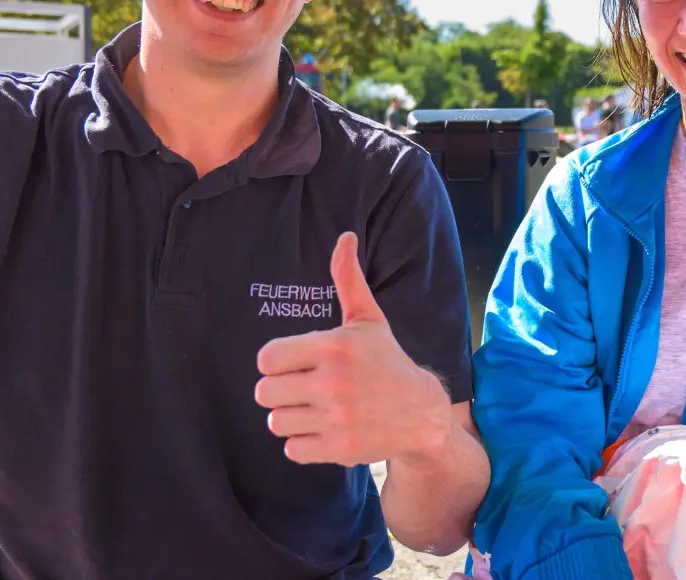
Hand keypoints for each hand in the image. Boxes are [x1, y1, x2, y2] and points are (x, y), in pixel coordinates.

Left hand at [255, 232, 452, 465]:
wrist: (421, 412)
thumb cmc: (386, 362)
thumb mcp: (368, 320)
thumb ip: (348, 280)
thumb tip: (345, 236)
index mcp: (336, 345)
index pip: (266, 358)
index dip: (277, 362)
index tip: (295, 364)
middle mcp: (334, 381)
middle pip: (265, 392)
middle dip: (281, 391)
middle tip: (305, 389)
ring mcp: (337, 417)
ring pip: (275, 422)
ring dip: (291, 418)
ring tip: (315, 410)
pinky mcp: (339, 448)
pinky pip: (291, 449)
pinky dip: (304, 443)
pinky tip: (324, 430)